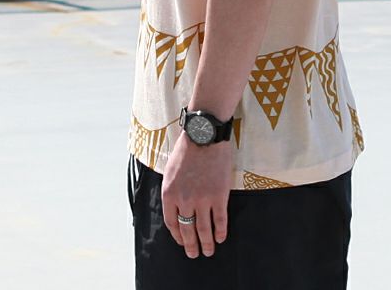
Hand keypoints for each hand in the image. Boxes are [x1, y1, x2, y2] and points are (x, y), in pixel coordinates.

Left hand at [161, 130, 232, 258]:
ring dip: (207, 243)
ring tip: (209, 251)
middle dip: (191, 245)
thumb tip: (175, 208)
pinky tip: (221, 238)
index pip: (172, 223)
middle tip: (195, 254)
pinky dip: (221, 232)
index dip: (177, 236)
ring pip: (204, 229)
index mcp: (169, 194)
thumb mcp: (170, 171)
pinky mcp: (219, 196)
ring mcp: (202, 199)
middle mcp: (184, 200)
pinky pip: (220, 220)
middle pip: (187, 230)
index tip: (182, 242)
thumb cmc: (187, 150)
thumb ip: (172, 191)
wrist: (205, 136)